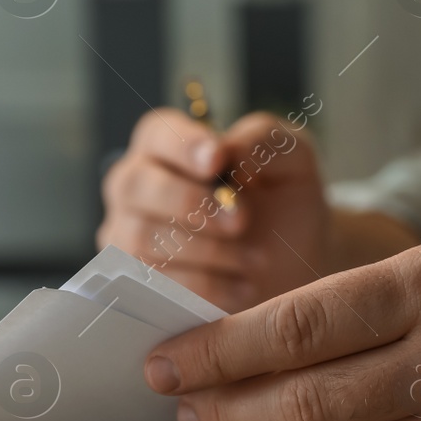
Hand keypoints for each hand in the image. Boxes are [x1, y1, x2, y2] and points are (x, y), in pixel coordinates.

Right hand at [97, 108, 331, 311]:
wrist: (290, 266)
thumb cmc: (282, 204)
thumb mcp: (291, 162)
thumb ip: (263, 141)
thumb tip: (229, 150)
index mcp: (167, 144)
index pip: (157, 132)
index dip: (182, 146)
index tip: (217, 161)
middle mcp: (136, 185)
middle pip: (135, 184)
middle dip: (190, 203)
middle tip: (241, 220)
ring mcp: (128, 234)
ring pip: (143, 238)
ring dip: (206, 250)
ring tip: (257, 260)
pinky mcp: (136, 282)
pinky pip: (155, 284)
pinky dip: (206, 286)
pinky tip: (244, 287)